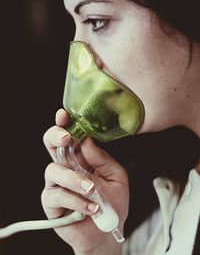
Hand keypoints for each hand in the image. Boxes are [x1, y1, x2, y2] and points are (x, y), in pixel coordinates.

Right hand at [41, 109, 128, 253]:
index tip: (64, 115)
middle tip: (67, 138)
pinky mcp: (52, 202)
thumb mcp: (117, 176)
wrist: (107, 232)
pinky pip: (57, 195)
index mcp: (81, 157)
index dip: (64, 124)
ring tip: (92, 190)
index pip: (69, 136)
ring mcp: (57, 184)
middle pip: (51, 145)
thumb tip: (88, 141)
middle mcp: (66, 167)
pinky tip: (90, 208)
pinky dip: (75, 200)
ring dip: (74, 179)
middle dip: (56, 137)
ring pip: (54, 170)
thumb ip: (102, 159)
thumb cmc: (112, 202)